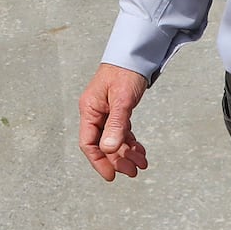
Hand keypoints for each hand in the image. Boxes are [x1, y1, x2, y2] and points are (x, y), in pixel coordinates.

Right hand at [79, 63, 149, 180]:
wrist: (135, 53)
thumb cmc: (126, 71)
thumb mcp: (122, 99)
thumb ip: (116, 124)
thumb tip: (108, 150)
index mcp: (90, 109)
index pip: (88, 143)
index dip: (99, 161)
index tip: (112, 176)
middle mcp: (95, 112)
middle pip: (102, 144)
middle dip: (118, 159)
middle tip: (134, 170)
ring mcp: (105, 111)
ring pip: (113, 139)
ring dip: (126, 153)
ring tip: (142, 163)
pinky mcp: (116, 109)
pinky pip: (121, 131)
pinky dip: (130, 142)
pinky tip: (140, 151)